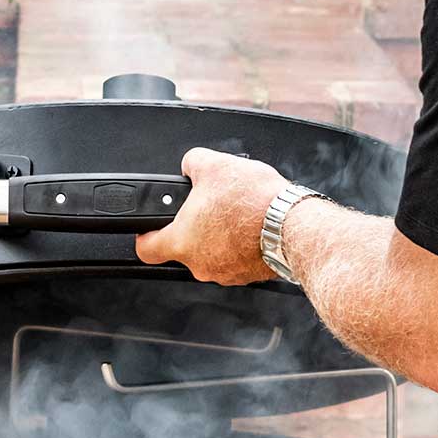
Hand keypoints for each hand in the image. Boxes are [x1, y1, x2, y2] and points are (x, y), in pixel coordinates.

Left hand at [135, 147, 287, 284]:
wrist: (292, 225)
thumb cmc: (254, 202)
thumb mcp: (214, 164)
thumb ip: (191, 163)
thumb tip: (190, 165)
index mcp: (182, 241)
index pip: (146, 249)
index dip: (145, 234)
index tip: (150, 226)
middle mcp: (200, 264)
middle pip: (184, 246)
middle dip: (194, 225)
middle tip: (209, 206)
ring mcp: (225, 273)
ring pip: (212, 252)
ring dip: (219, 234)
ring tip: (235, 212)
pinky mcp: (248, 275)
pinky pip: (235, 258)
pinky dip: (239, 243)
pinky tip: (251, 224)